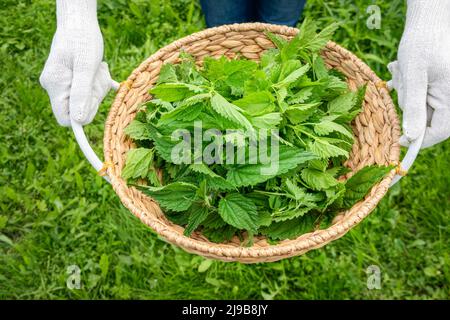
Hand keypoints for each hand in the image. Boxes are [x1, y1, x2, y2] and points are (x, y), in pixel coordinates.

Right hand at [40, 0, 118, 126]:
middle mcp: (55, 87)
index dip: (84, 114)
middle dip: (95, 95)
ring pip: (86, 100)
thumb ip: (82, 94)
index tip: (95, 97)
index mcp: (55, 86)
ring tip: (98, 67)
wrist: (79, 22)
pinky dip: (98, 83)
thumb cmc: (83, 40)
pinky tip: (101, 70)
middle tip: (98, 74)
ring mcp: (63, 84)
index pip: (67, 119)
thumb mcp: (86, 67)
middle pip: (80, 109)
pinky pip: (88, 91)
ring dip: (98, 86)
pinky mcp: (72, 81)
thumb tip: (79, 121)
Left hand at [388, 0, 449, 148]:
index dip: (418, 139)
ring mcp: (444, 90)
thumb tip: (411, 137)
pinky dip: (408, 87)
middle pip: (427, 118)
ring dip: (406, 93)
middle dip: (409, 105)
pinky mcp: (437, 85)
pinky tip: (402, 69)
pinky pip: (420, 95)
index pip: (439, 131)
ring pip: (420, 106)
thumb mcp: (414, 75)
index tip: (399, 139)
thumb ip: (415, 107)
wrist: (429, 19)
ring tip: (402, 70)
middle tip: (401, 82)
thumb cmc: (422, 42)